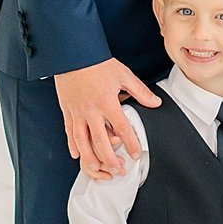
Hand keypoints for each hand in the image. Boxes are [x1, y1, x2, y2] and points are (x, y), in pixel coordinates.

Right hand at [56, 58, 160, 176]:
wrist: (72, 54)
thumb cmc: (97, 63)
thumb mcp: (123, 74)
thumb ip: (140, 91)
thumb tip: (155, 102)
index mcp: (107, 102)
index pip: (122, 128)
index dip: (130, 144)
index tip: (135, 154)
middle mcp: (91, 110)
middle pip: (101, 141)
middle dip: (110, 159)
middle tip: (118, 169)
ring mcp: (77, 112)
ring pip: (82, 141)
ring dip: (91, 157)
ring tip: (98, 168)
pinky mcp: (67, 111)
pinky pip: (69, 132)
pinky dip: (73, 146)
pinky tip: (77, 155)